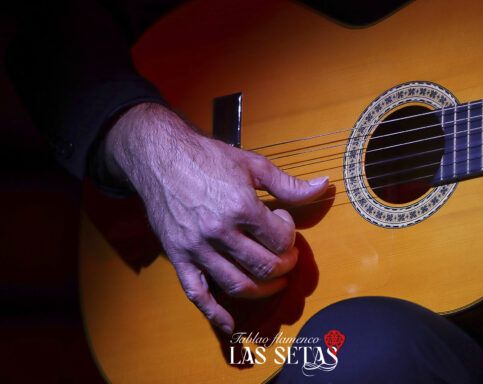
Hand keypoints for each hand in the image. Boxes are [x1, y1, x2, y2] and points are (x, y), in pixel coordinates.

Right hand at [103, 103, 328, 333]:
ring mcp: (197, 248)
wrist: (159, 156)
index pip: (281, 239)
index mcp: (240, 207)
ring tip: (274, 281)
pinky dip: (215, 314)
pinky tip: (231, 325)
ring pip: (238, 284)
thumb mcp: (252, 164)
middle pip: (264, 266)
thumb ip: (288, 184)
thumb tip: (323, 187)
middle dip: (285, 265)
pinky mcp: (179, 257)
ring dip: (264, 289)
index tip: (283, 222)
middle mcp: (219, 232)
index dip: (290, 234)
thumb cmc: (207, 157)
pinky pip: (197, 293)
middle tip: (287, 256)